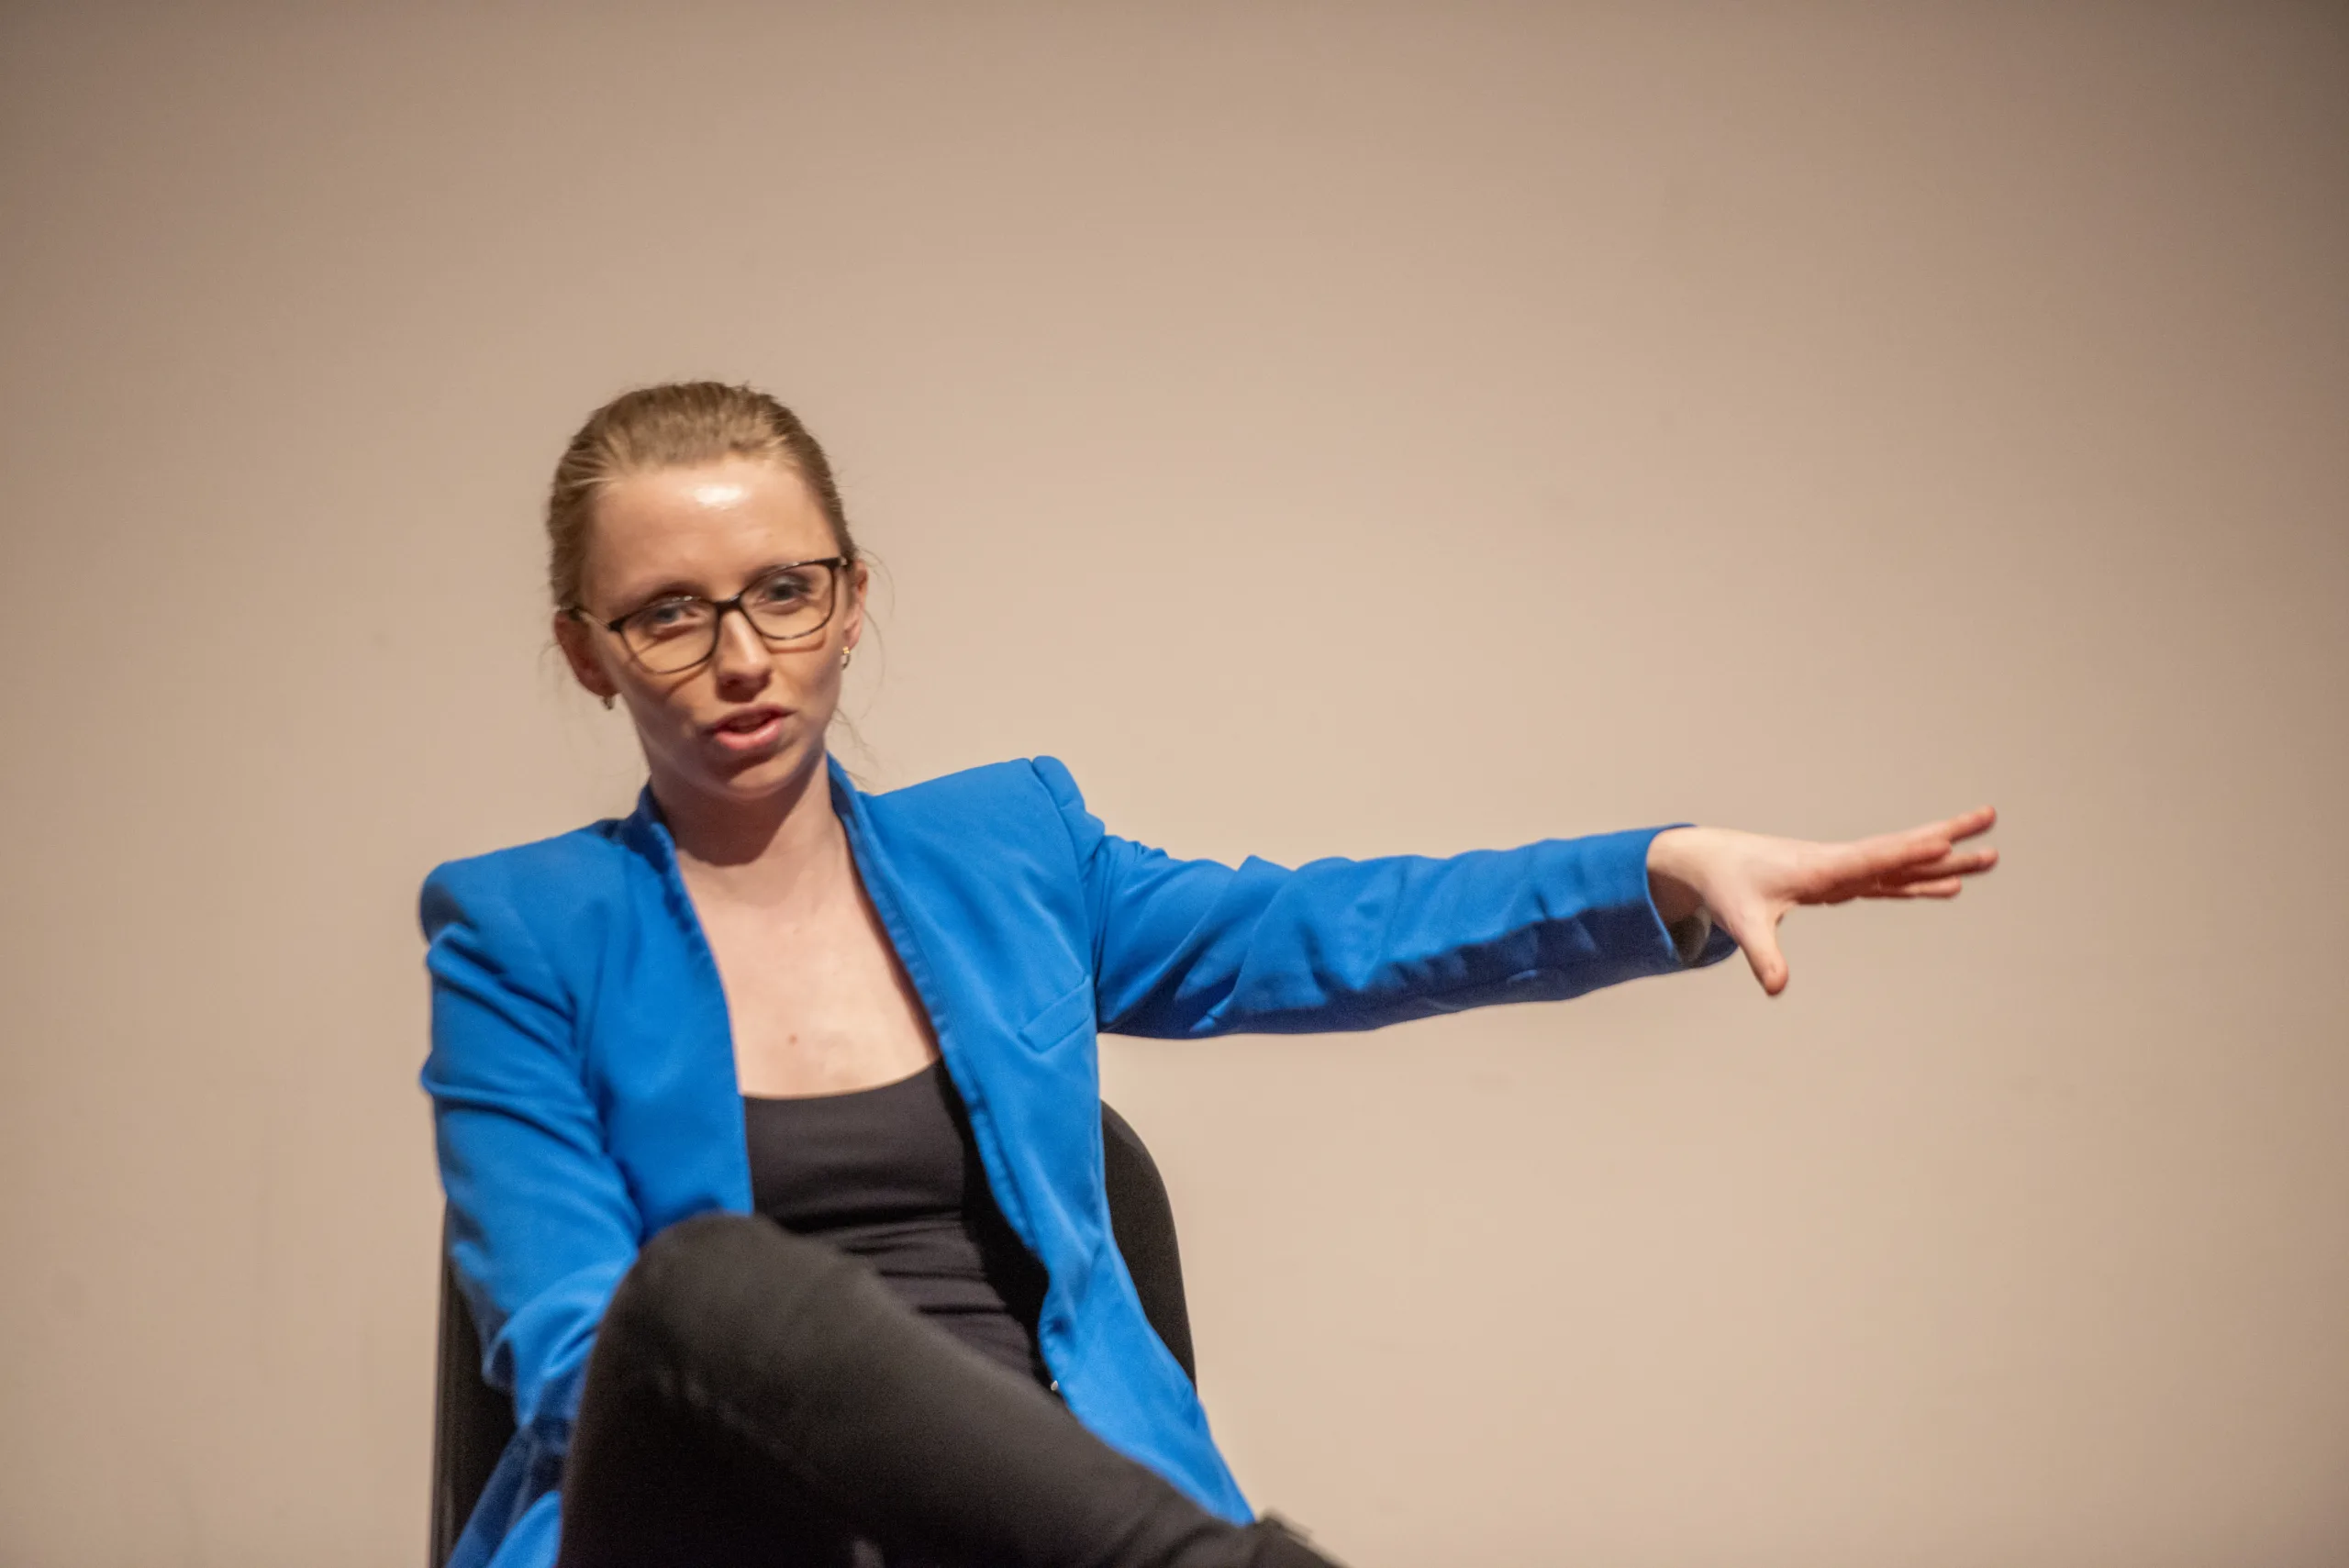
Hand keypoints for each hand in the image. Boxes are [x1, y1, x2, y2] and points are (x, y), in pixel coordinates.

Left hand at [1646, 807, 1997, 995]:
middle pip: (1902, 849)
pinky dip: (1921, 882)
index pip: (1872, 858)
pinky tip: (1950, 886)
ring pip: (1904, 864)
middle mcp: (1841, 864)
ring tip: (1990, 855)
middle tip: (1990, 819)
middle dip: (1946, 835)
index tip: (1943, 838)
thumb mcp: (1743, 923)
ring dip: (1945, 860)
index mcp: (1820, 868)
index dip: (1907, 851)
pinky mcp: (1843, 881)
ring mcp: (1846, 871)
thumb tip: (1776, 989)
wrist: (1714, 862)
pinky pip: (1891, 881)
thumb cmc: (1730, 888)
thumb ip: (1762, 955)